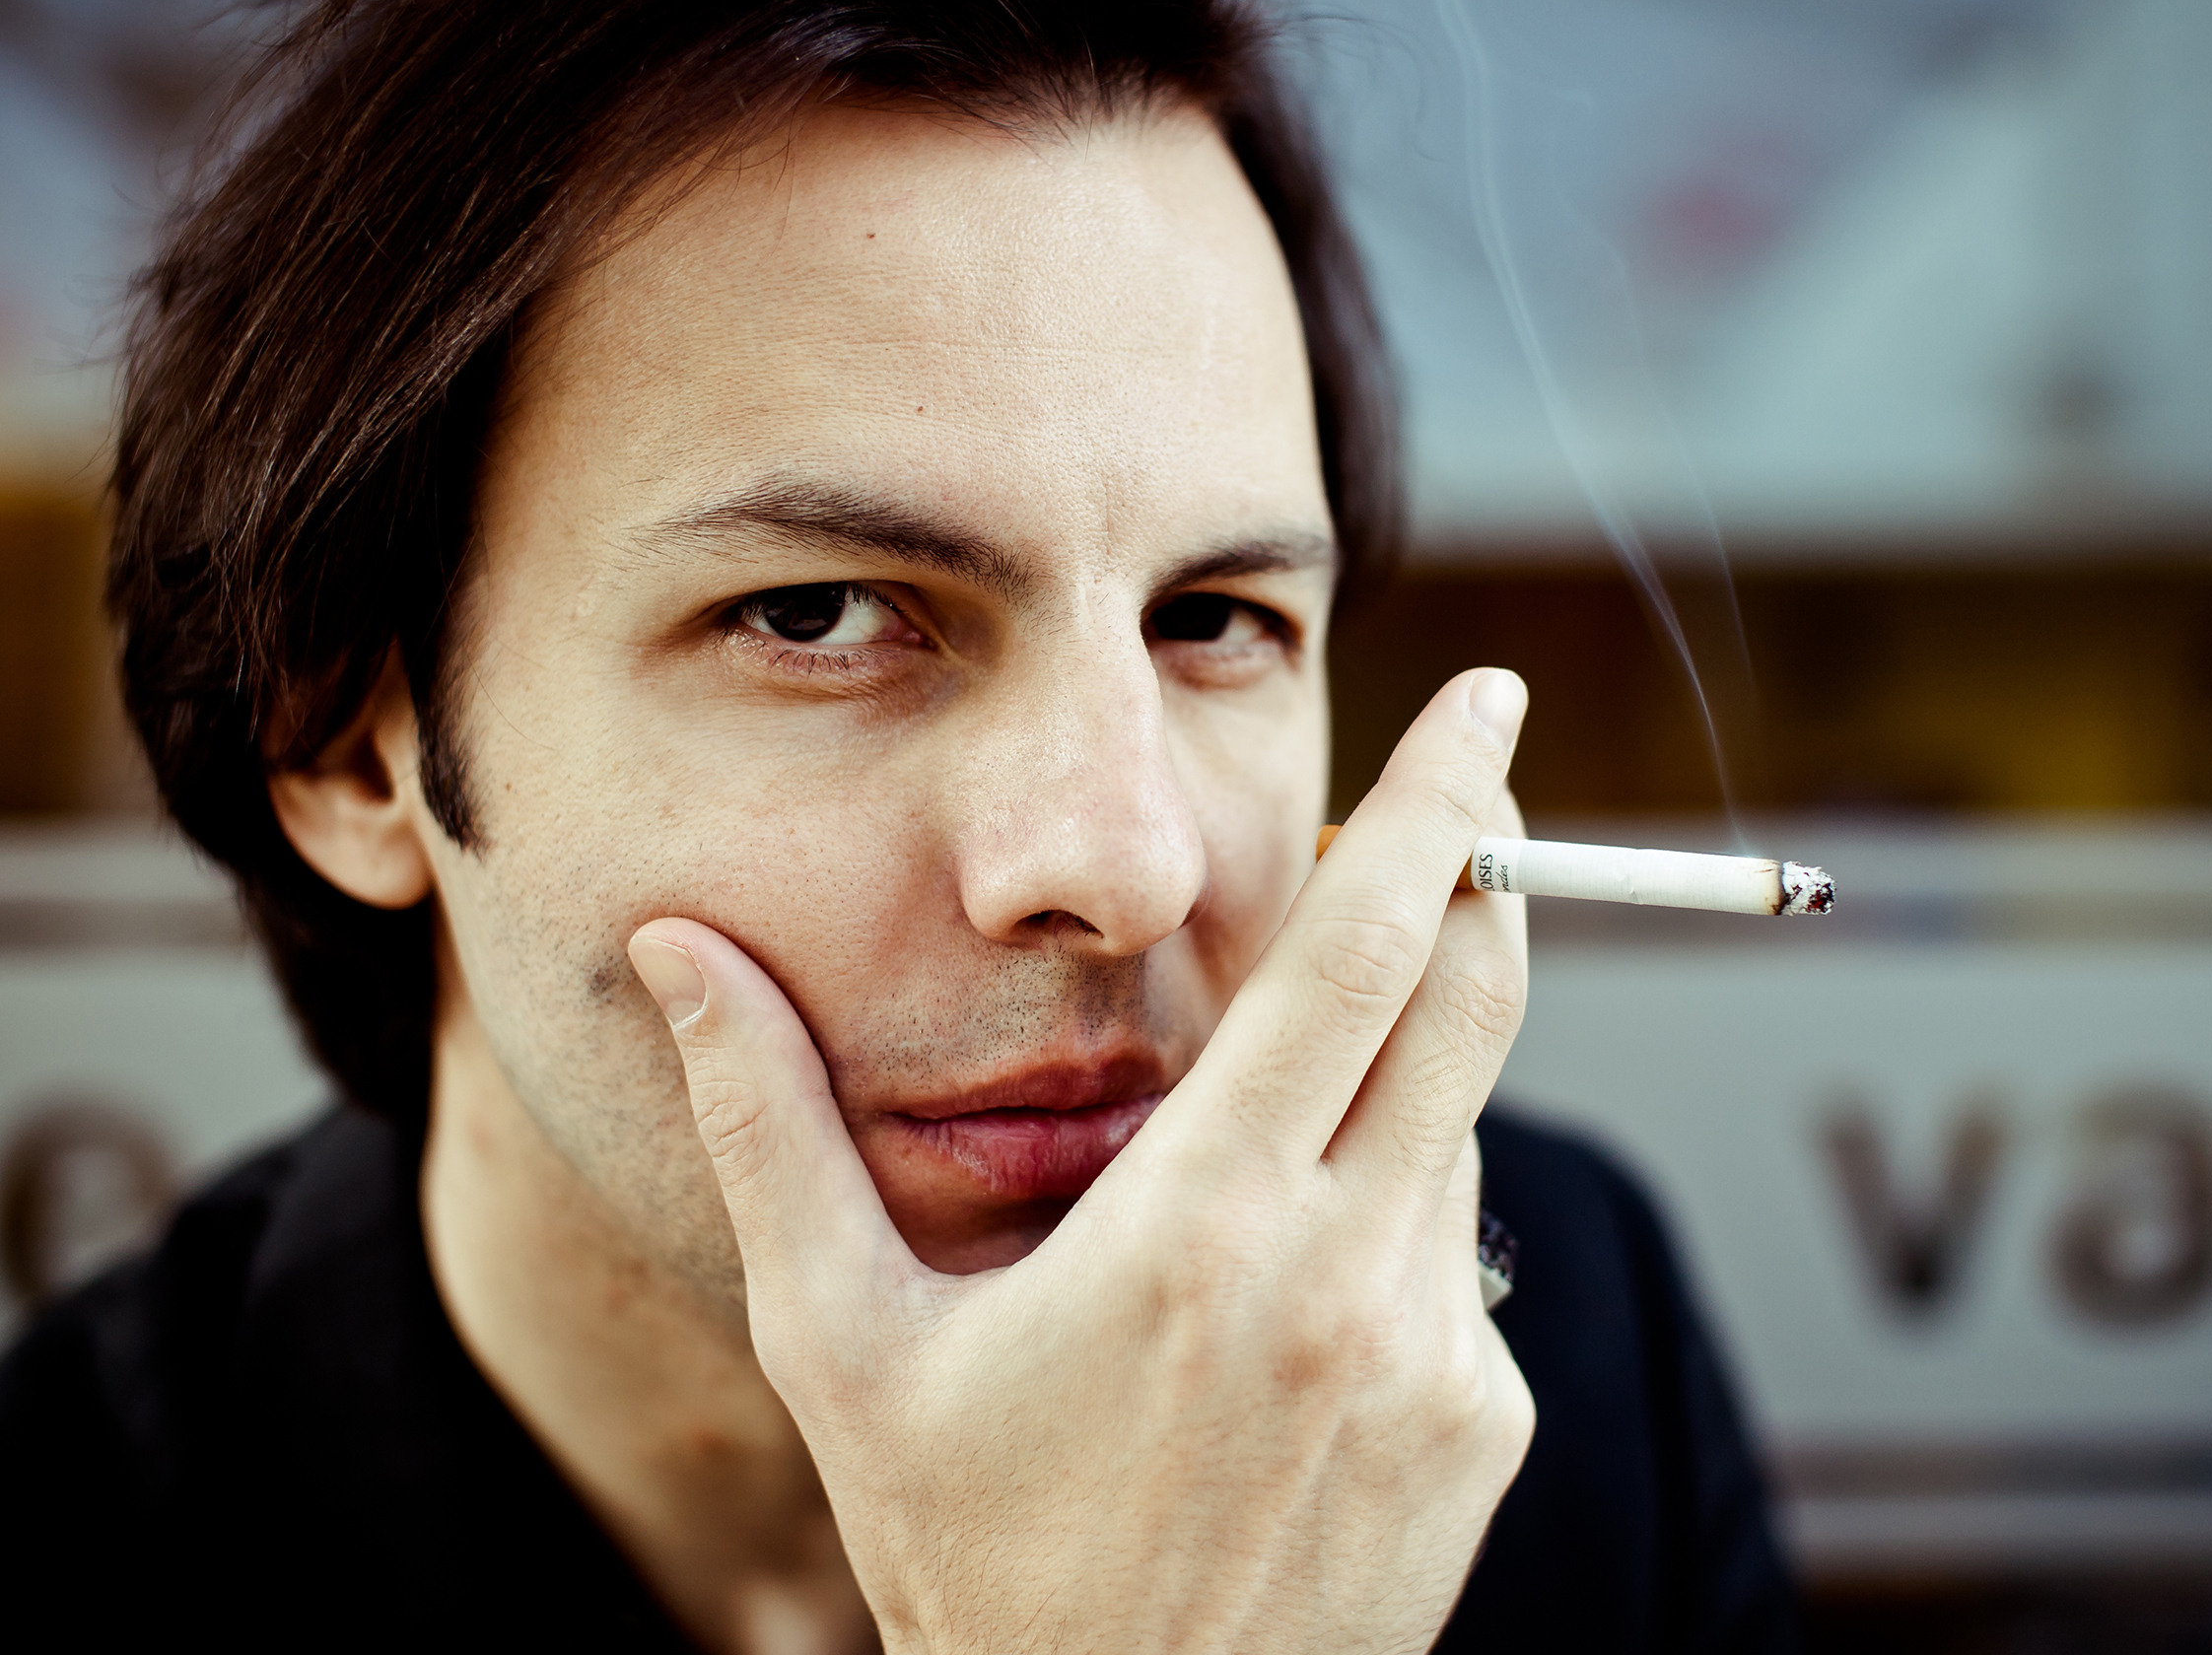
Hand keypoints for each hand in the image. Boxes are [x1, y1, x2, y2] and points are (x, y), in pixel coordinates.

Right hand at [628, 668, 1534, 1653]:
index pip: (1361, 954)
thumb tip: (681, 951)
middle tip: (1467, 797)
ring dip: (1398, 1075)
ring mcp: (1436, 1356)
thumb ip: (770, 1128)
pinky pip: (1459, 1251)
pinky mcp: (1480, 1422)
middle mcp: (1348, 1277)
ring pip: (1456, 1129)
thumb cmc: (968, 1555)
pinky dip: (1398, 1209)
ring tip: (1262, 1150)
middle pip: (1470, 1000)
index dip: (1437, 805)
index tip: (1485, 700)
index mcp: (1200, 1228)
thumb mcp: (841, 1344)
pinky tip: (1283, 1303)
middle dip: (1486, 870)